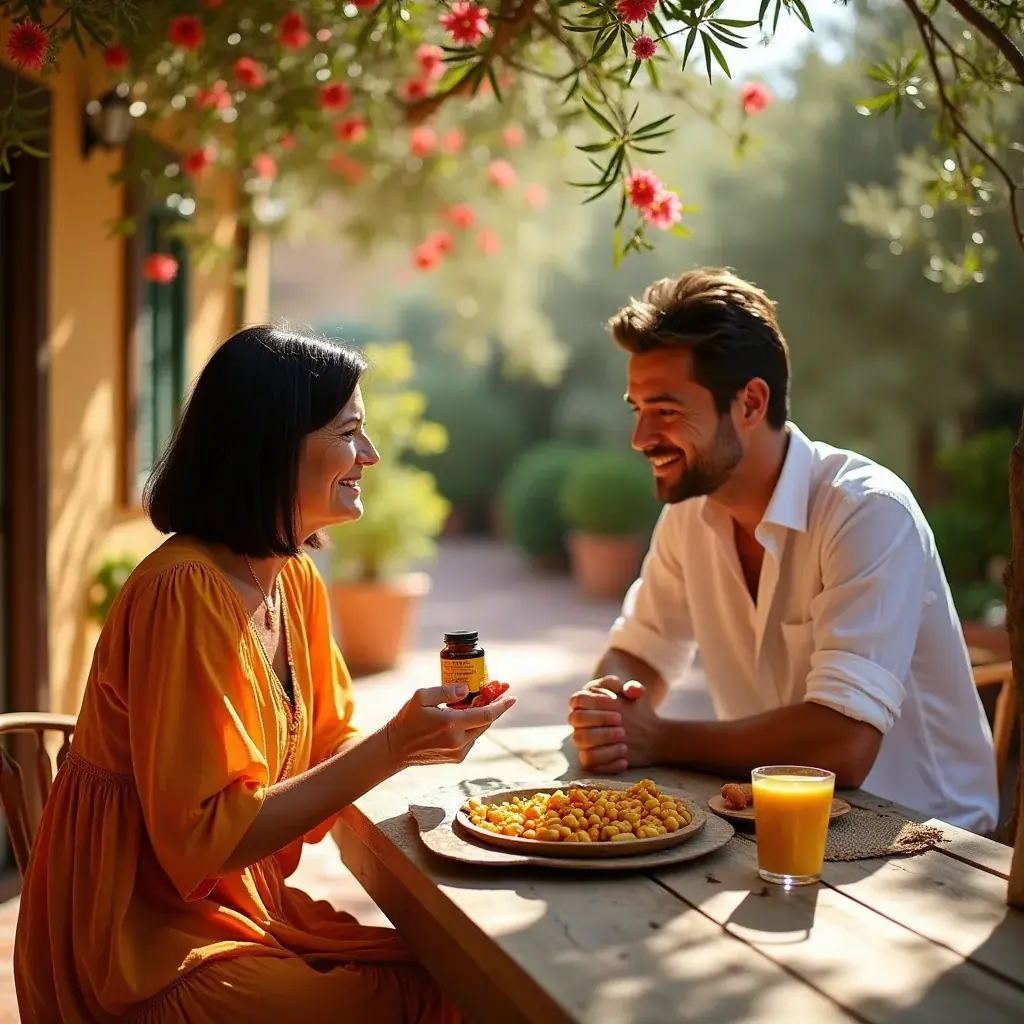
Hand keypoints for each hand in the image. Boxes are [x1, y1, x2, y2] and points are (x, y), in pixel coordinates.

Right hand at [386, 685, 515, 767]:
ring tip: (483, 699)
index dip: (501, 705)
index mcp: (450, 724)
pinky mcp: (457, 758)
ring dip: (484, 715)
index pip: (485, 715)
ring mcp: (458, 751)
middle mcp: (458, 740)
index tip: (512, 696)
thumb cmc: (407, 719)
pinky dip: (473, 726)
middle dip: (495, 706)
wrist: (396, 748)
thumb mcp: (421, 697)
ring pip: (480, 730)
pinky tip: (467, 715)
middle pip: (486, 722)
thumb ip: (446, 691)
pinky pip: (472, 738)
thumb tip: (467, 689)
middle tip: (499, 690)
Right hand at [567, 675, 660, 772]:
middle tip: (620, 720)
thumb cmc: (629, 706)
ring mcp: (583, 741)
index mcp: (584, 702)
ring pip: (579, 740)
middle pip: (575, 718)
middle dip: (599, 718)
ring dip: (602, 738)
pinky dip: (607, 762)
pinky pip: (588, 761)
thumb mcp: (633, 693)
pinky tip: (625, 759)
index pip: (578, 699)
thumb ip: (633, 687)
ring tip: (623, 737)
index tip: (616, 702)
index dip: (596, 700)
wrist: (640, 729)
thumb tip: (631, 691)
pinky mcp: (590, 759)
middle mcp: (579, 722)